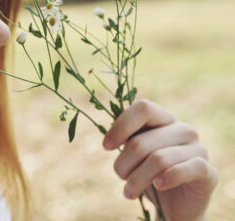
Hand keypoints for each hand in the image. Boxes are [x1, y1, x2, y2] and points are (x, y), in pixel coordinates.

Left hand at [102, 99, 217, 220]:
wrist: (175, 205)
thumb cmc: (150, 174)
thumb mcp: (134, 154)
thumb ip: (126, 139)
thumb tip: (110, 135)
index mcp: (164, 119)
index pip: (143, 108)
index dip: (121, 126)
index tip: (106, 146)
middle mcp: (183, 129)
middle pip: (142, 141)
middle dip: (124, 163)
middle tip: (119, 176)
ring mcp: (199, 149)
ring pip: (158, 159)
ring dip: (137, 179)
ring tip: (129, 191)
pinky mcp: (208, 172)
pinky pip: (184, 170)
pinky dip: (167, 179)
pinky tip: (158, 186)